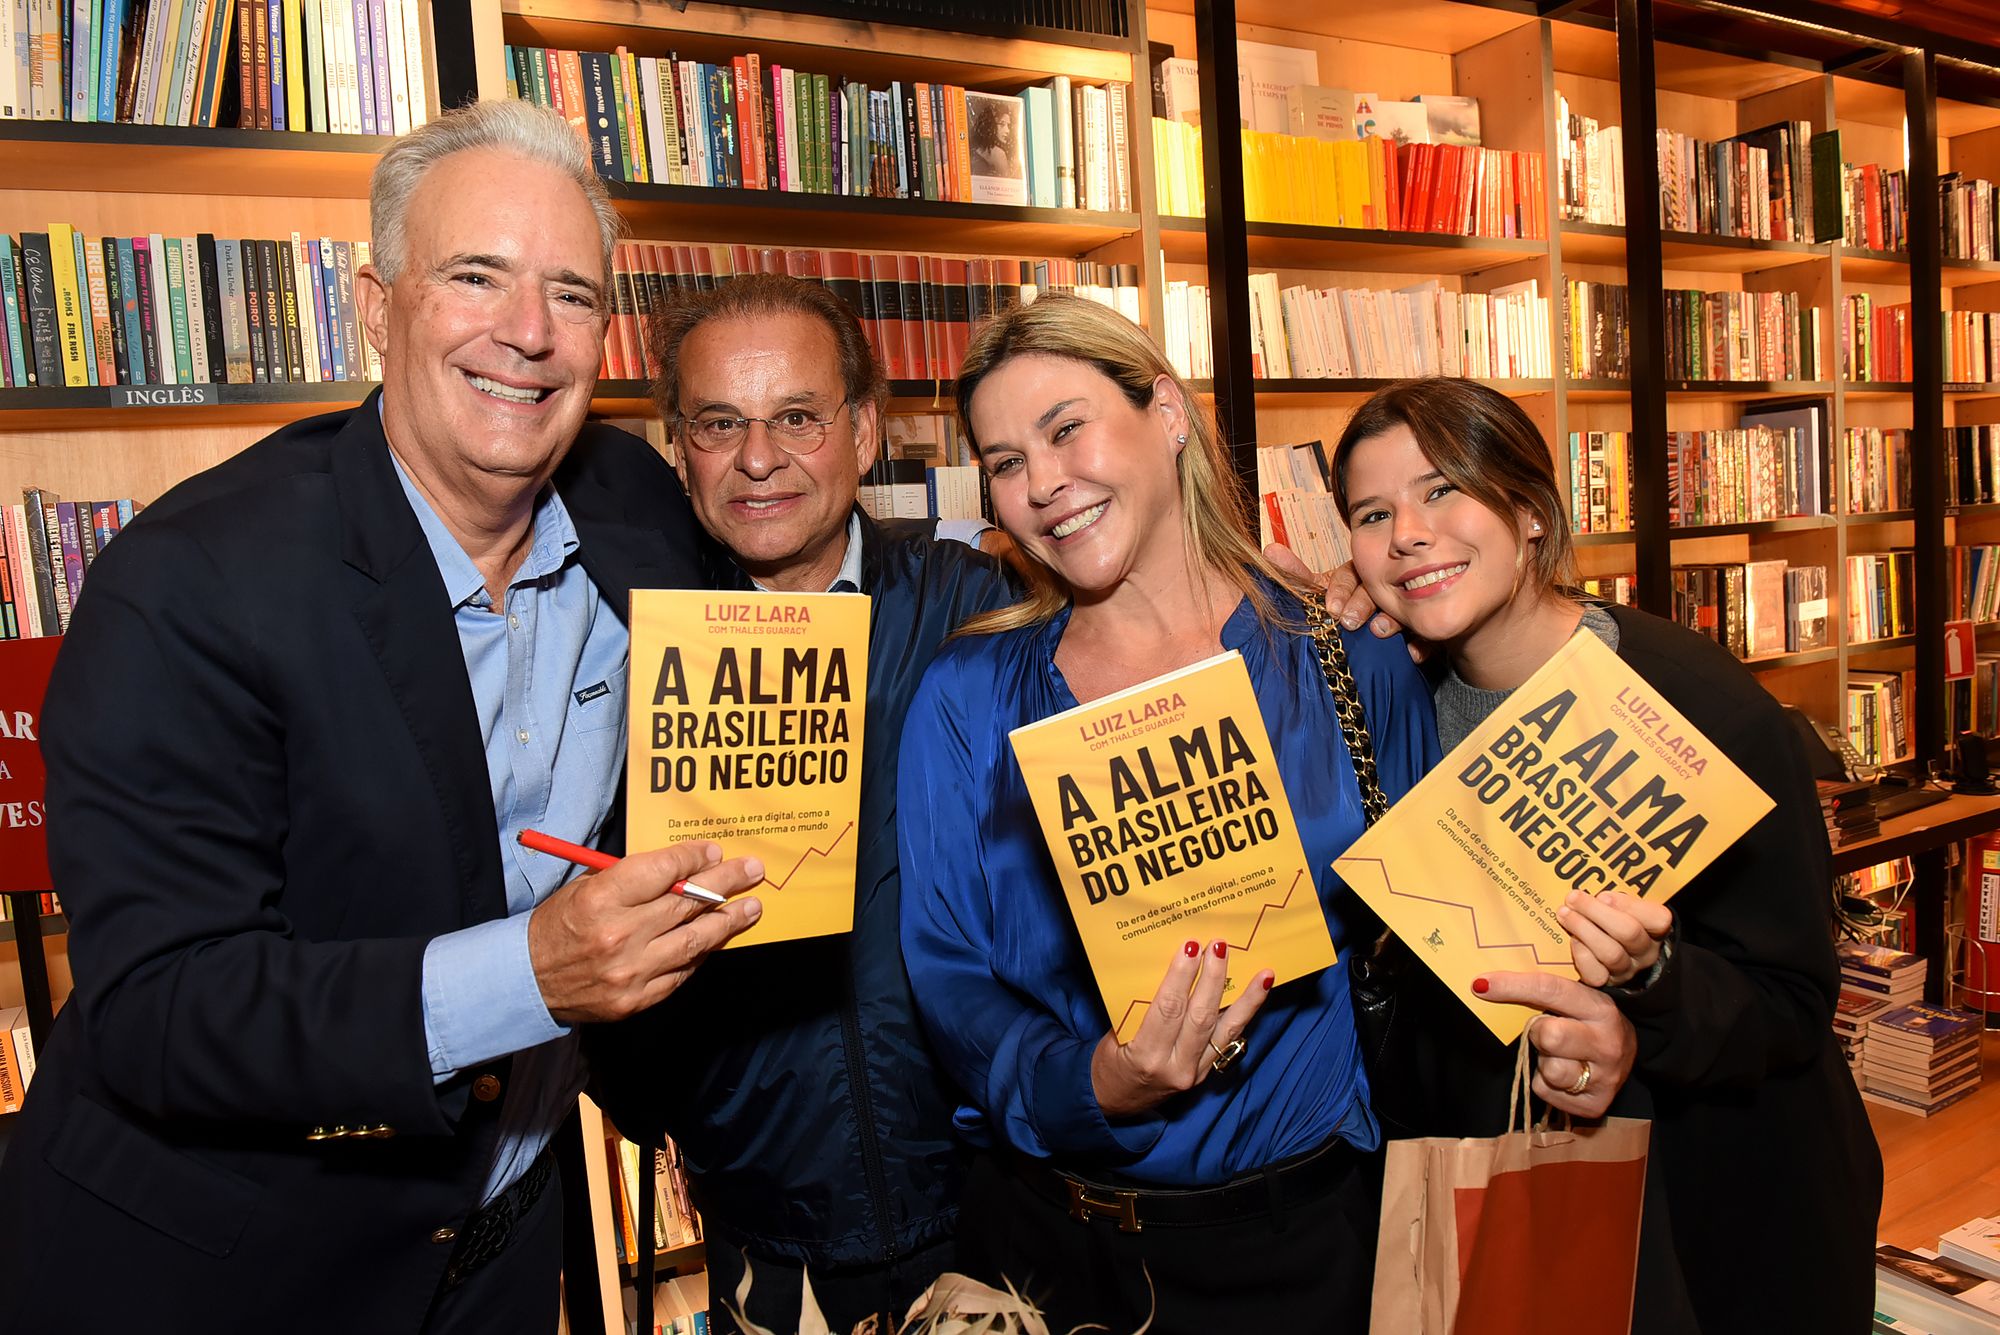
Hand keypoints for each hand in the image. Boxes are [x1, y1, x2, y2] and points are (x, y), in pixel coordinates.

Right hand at [529, 841, 763, 1023]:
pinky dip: (701, 953)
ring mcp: (631, 971)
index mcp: (601, 899)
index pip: (663, 871)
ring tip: (751, 907)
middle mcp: (619, 935)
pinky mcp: (637, 999)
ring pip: (694, 940)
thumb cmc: (559, 925)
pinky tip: (717, 938)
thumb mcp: (586, 887)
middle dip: (725, 883)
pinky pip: (682, 972)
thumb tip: (684, 867)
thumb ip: (632, 878)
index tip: (714, 851)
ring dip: (728, 921)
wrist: (528, 979)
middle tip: (751, 871)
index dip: (694, 858)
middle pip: (686, 903)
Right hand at [1090, 940, 1274, 1118]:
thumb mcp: (1114, 1034)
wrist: (1115, 1101)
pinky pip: (1229, 1039)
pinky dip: (1246, 1015)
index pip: (1168, 1009)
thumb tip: (1168, 969)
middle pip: (1200, 1016)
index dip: (1181, 977)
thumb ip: (1141, 1007)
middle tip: (1220, 946)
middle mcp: (1176, 1067)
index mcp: (1147, 1056)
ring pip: (1226, 1030)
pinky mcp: (1206, 1072)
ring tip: (1263, 975)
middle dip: (1213, 978)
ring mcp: (1195, 1072)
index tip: (1190, 947)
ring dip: (1246, 999)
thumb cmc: (1110, 1062)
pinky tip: (1259, 994)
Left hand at [1264, 545, 1421, 657]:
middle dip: (1362, 603)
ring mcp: (1402, 606)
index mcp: (1355, 574)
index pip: (1348, 575)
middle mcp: (1380, 586)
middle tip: (1349, 621)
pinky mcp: (1420, 628)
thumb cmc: (1339, 604)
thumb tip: (1269, 551)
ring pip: (1401, 608)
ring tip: (1379, 631)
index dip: (1339, 590)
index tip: (1329, 608)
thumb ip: (1296, 574)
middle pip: (1374, 589)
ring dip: (1391, 619)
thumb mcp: (1316, 591)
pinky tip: (1412, 653)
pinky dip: (1420, 644)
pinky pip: (1424, 634)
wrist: (1367, 633)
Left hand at [1473, 971, 1636, 1118]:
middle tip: (1545, 1031)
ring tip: (1559, 1055)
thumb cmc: (1589, 1022)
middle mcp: (1608, 1044)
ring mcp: (1604, 1078)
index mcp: (1601, 1009)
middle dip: (1537, 1032)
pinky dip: (1545, 1082)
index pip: (1551, 991)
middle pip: (1548, 1036)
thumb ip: (1544, 992)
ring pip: (1549, 1069)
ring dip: (1543, 1061)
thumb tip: (1488, 984)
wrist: (1627, 1057)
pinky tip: (1563, 1073)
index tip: (1482, 985)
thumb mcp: (1578, 1000)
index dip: (1513, 986)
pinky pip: (1544, 1091)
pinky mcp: (1594, 1105)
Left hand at [1558, 890, 1672, 986]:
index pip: (1658, 919)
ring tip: (1564, 914)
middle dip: (1597, 912)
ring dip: (1584, 929)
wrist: (1613, 960)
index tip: (1603, 895)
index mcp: (1654, 930)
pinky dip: (1581, 955)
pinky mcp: (1607, 983)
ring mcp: (1627, 969)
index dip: (1629, 905)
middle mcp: (1644, 951)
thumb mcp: (1622, 909)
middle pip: (1629, 933)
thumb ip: (1612, 900)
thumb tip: (1588, 891)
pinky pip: (1595, 974)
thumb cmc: (1615, 923)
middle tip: (1573, 898)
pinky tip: (1571, 940)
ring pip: (1611, 953)